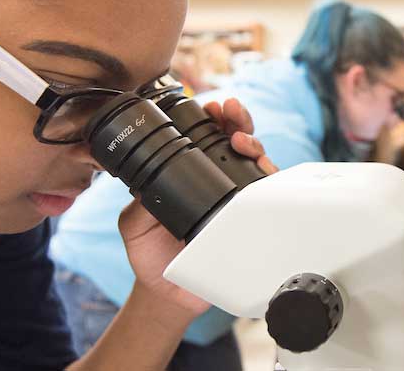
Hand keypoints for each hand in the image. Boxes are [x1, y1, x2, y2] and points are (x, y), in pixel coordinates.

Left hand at [118, 98, 276, 320]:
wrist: (169, 295)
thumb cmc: (151, 257)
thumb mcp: (134, 225)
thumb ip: (139, 202)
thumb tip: (150, 181)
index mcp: (186, 176)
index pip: (203, 138)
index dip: (210, 118)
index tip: (209, 107)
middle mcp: (215, 183)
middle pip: (234, 141)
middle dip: (237, 118)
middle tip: (230, 112)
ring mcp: (235, 201)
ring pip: (254, 161)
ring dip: (253, 141)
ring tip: (243, 140)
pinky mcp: (251, 222)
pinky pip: (267, 196)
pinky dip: (269, 177)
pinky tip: (262, 168)